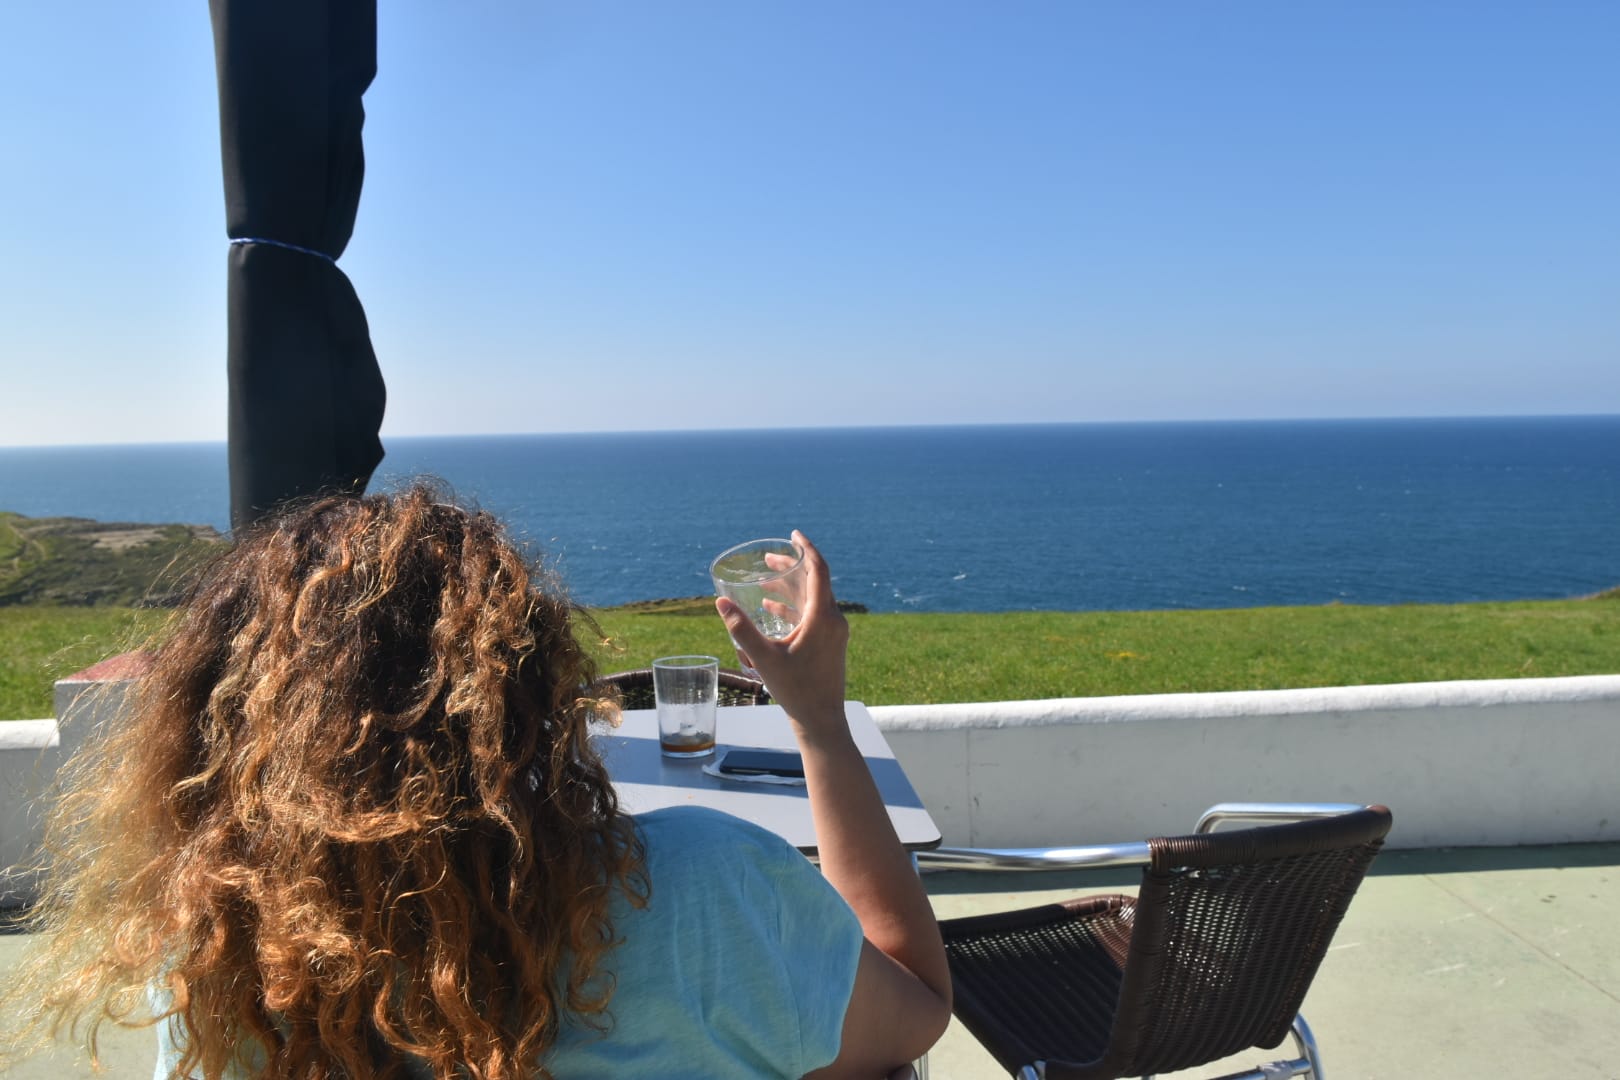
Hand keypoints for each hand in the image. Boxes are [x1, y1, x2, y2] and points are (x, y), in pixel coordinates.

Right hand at [715, 530, 848, 738]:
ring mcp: (834, 632)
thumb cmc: (795, 690)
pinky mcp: (830, 643)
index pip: (818, 570)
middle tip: (768, 558)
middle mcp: (833, 620)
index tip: (792, 535)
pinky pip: (813, 615)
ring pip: (813, 599)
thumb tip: (720, 601)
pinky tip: (771, 608)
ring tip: (764, 581)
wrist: (821, 720)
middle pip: (815, 582)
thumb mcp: (763, 658)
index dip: (806, 549)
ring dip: (790, 588)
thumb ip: (741, 628)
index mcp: (822, 617)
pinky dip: (794, 607)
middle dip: (791, 567)